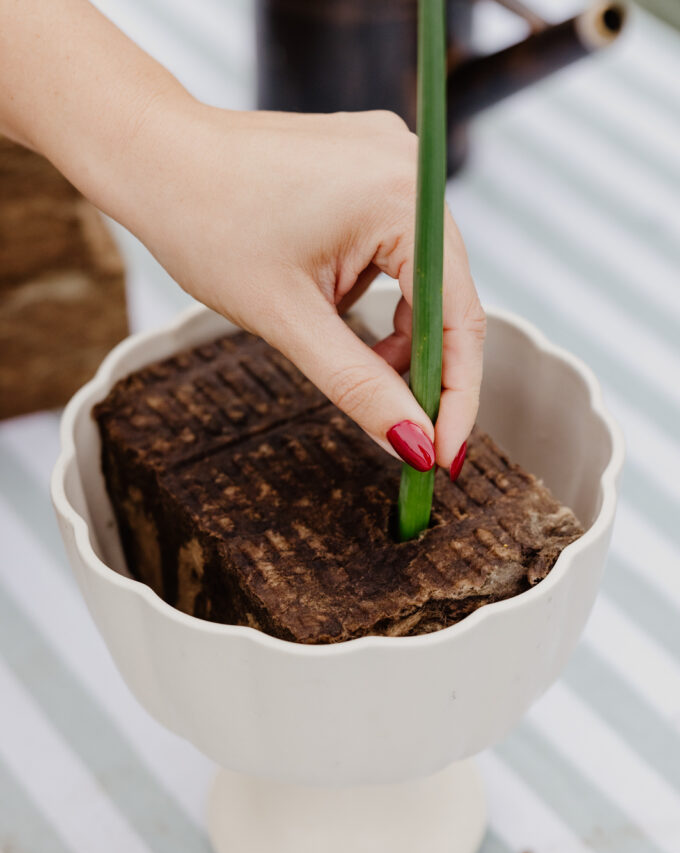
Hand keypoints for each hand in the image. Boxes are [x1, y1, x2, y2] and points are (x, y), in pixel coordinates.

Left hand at [121, 102, 485, 473]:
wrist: (151, 156)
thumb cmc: (205, 225)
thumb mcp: (288, 320)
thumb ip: (360, 386)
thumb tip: (413, 443)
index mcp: (398, 197)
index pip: (459, 316)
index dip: (458, 394)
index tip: (445, 455)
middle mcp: (409, 165)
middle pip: (448, 294)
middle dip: (423, 365)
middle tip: (400, 424)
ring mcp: (392, 156)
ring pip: (423, 272)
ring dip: (396, 329)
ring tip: (342, 351)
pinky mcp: (370, 162)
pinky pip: (397, 244)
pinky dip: (378, 289)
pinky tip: (333, 305)